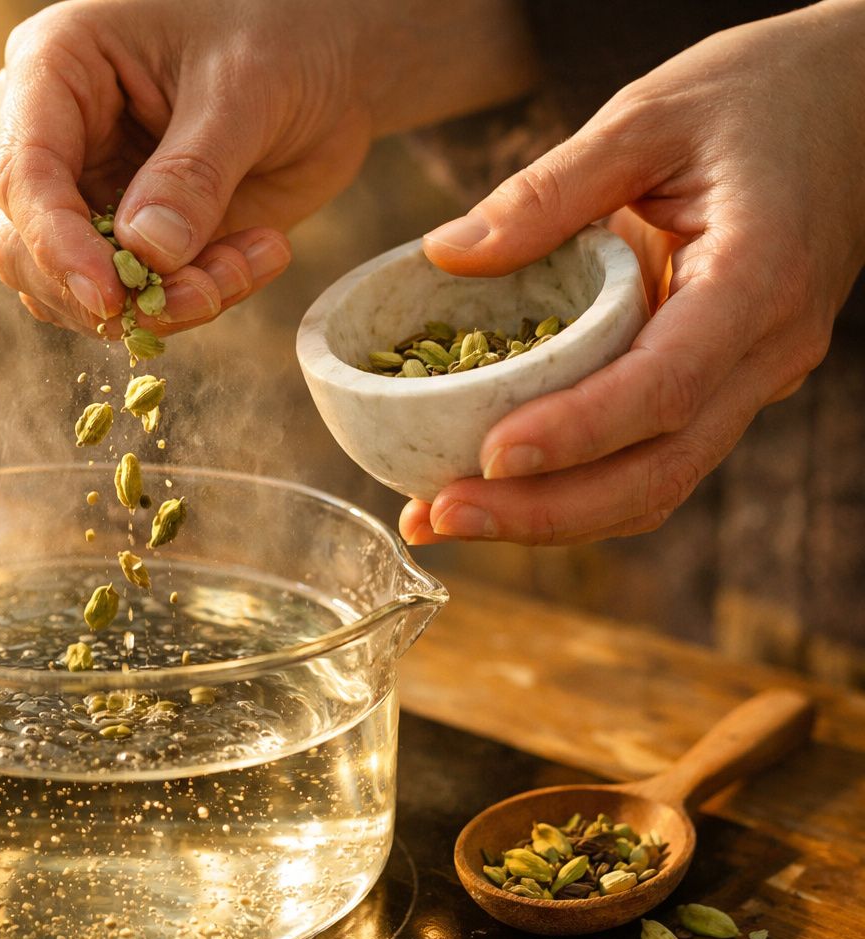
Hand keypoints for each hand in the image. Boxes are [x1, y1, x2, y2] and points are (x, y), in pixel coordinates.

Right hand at [0, 0, 534, 339]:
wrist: (330, 55)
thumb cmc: (280, 31)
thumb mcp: (245, 88)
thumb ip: (194, 172)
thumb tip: (147, 252)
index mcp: (54, 71)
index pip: (25, 174)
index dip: (56, 245)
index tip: (107, 296)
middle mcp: (56, 141)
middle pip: (28, 249)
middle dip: (112, 292)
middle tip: (202, 297)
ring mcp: (90, 196)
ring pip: (80, 290)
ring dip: (164, 305)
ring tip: (248, 265)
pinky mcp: (133, 240)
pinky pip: (140, 300)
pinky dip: (198, 299)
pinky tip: (261, 255)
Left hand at [403, 0, 864, 545]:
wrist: (853, 100)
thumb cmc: (755, 96)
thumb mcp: (646, 117)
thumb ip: (547, 190)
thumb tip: (446, 254)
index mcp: (756, 279)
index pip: (666, 383)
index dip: (579, 433)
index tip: (491, 455)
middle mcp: (766, 350)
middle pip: (659, 469)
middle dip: (543, 510)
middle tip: (438, 515)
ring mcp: (752, 378)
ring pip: (656, 484)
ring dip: (549, 519)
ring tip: (440, 520)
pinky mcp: (723, 384)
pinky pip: (651, 458)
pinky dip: (572, 487)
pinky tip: (493, 490)